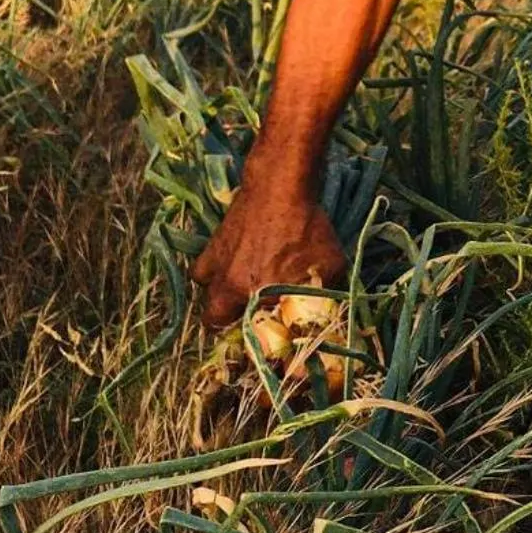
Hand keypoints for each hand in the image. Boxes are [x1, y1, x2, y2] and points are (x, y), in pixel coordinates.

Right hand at [191, 157, 346, 329]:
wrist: (278, 189)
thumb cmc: (309, 228)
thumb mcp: (331, 264)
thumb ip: (326, 293)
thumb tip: (328, 311)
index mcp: (264, 299)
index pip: (256, 338)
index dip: (263, 343)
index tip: (271, 341)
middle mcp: (234, 290)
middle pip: (216, 324)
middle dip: (230, 328)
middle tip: (249, 320)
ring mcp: (217, 271)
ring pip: (206, 300)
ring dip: (220, 303)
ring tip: (238, 297)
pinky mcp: (209, 252)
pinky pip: (200, 274)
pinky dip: (210, 276)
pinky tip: (227, 270)